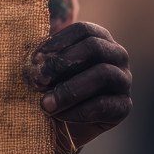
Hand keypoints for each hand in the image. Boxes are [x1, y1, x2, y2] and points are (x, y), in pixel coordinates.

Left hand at [26, 21, 131, 153]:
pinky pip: (104, 105)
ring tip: (45, 104)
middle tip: (37, 81)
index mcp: (98, 38)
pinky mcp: (123, 106)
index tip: (34, 59)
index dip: (57, 43)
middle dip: (62, 64)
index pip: (83, 30)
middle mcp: (116, 55)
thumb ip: (41, 56)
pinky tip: (59, 115)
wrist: (60, 124)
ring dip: (69, 90)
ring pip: (102, 75)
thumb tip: (30, 49)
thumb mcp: (44, 68)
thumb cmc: (50, 87)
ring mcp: (123, 80)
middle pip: (94, 48)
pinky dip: (77, 111)